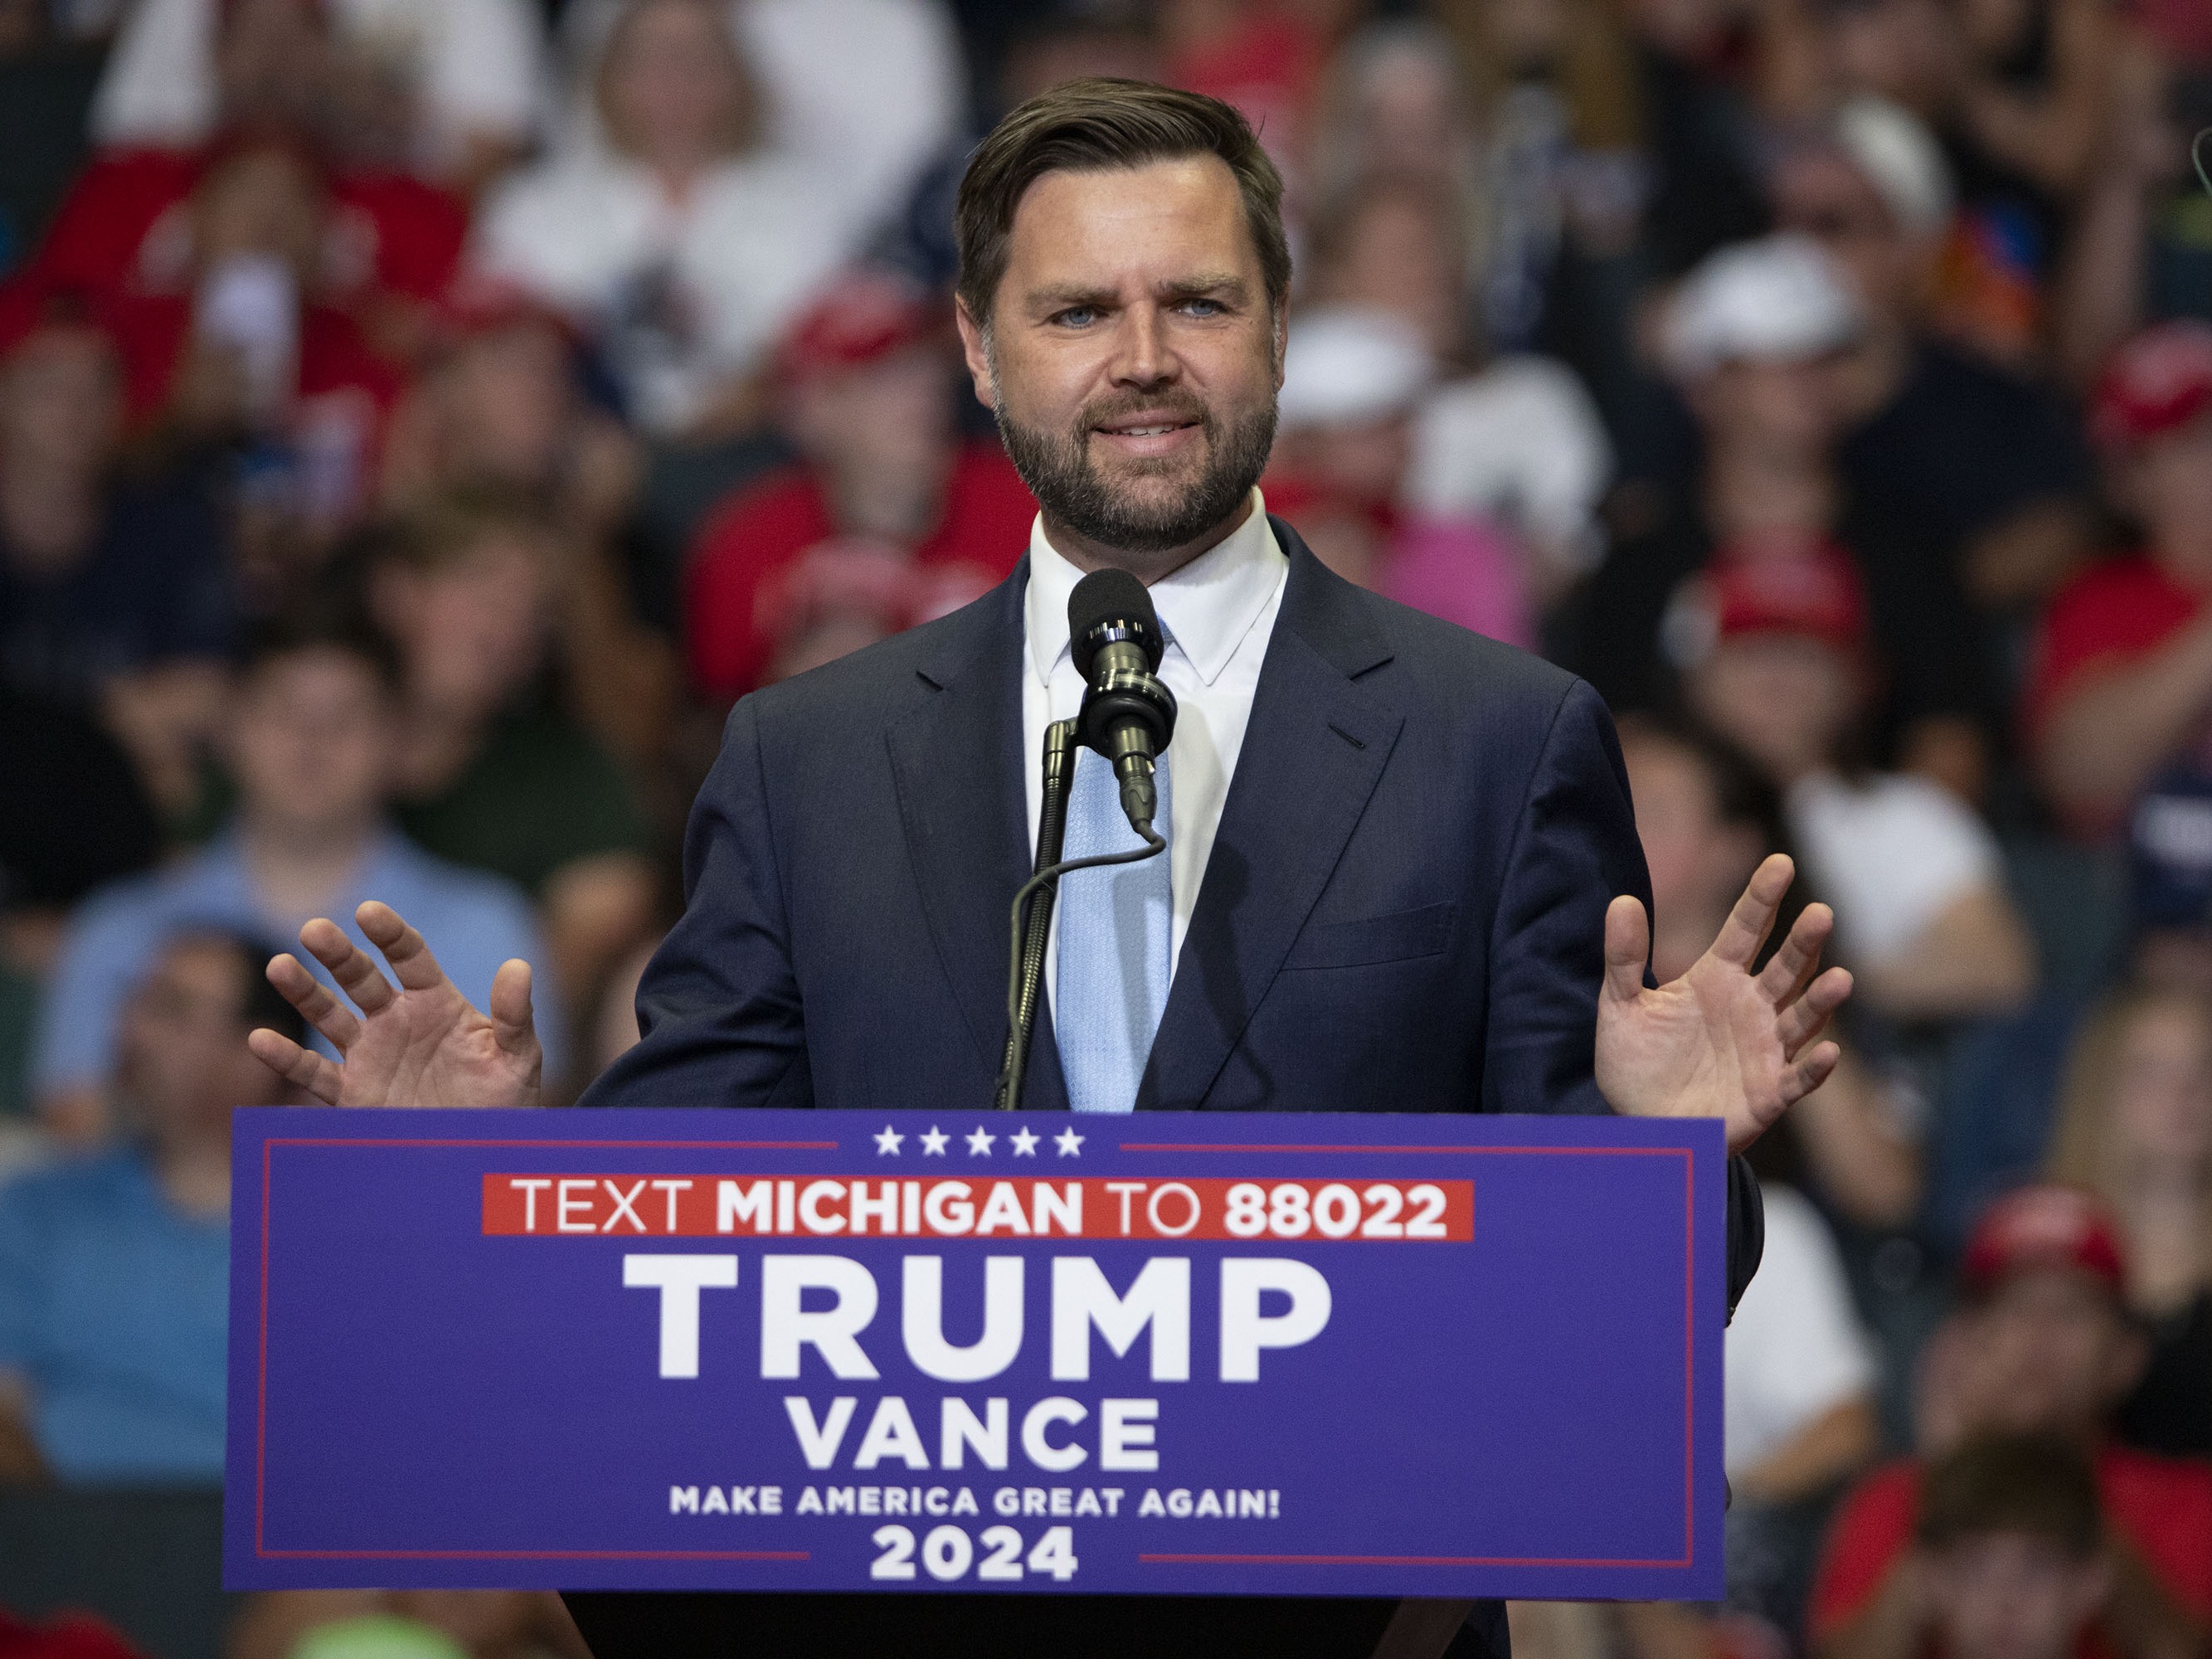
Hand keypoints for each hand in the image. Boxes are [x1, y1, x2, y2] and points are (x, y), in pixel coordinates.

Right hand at [247, 901, 541, 1107]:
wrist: (482, 1153)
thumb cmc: (505, 1100)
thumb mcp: (516, 1056)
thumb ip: (513, 1014)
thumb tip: (518, 966)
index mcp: (436, 1002)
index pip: (409, 956)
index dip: (389, 933)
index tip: (368, 911)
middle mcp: (397, 1021)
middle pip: (360, 978)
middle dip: (337, 953)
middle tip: (314, 929)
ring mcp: (370, 1054)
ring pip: (328, 1016)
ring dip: (302, 992)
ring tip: (278, 966)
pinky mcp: (352, 1093)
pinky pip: (314, 1073)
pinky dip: (287, 1058)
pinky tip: (260, 1040)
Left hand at [1595, 854, 1851, 1152]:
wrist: (1640, 1127)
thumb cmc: (1638, 1064)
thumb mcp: (1620, 1007)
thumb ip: (1623, 958)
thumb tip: (1622, 901)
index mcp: (1717, 978)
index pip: (1746, 929)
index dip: (1762, 897)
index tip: (1781, 862)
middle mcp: (1751, 1007)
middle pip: (1784, 967)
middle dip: (1804, 942)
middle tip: (1820, 913)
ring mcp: (1765, 1050)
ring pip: (1801, 1018)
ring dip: (1820, 1001)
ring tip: (1840, 979)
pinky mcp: (1770, 1094)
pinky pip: (1798, 1079)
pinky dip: (1814, 1068)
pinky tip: (1829, 1052)